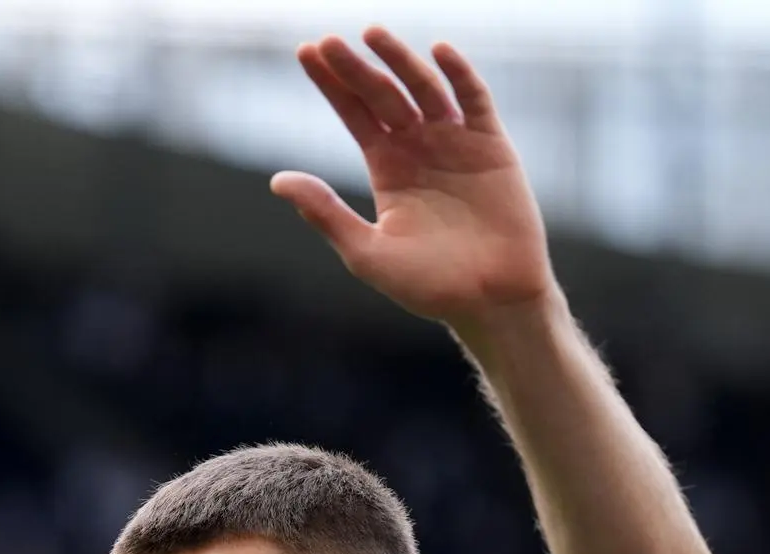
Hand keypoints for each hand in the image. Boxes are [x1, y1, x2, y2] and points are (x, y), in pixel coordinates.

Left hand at [270, 29, 553, 330]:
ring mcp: (456, 143)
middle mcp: (419, 148)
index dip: (333, 84)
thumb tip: (277, 180)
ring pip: (423, 88)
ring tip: (372, 35)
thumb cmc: (429, 287)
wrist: (491, 302)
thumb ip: (326, 214)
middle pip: (382, 95)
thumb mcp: (368, 253)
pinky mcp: (492, 146)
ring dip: (400, 61)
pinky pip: (474, 100)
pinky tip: (439, 53)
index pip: (355, 114)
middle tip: (328, 43)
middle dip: (355, 68)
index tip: (307, 52)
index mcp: (388, 169)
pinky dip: (459, 75)